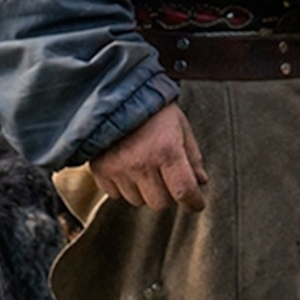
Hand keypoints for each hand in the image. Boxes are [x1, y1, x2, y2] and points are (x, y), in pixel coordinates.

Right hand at [89, 99, 206, 211]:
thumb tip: (200, 182)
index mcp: (166, 150)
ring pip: (137, 200)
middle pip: (160, 203)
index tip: (196, 204)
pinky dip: (123, 187)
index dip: (194, 203)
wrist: (115, 95)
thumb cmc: (154, 110)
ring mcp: (117, 167)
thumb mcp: (181, 128)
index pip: (184, 191)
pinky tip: (127, 168)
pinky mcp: (99, 169)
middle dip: (168, 195)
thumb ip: (193, 157)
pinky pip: (114, 194)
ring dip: (144, 191)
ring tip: (145, 168)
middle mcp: (141, 162)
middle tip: (168, 180)